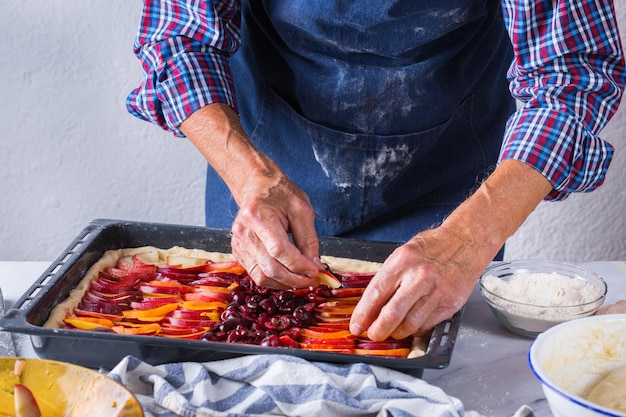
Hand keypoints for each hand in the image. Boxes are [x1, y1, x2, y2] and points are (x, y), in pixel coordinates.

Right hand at [230, 173, 320, 288]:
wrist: (257, 188)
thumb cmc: (280, 195)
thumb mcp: (302, 210)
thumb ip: (309, 239)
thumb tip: (315, 266)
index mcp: (258, 215)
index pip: (279, 250)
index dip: (299, 265)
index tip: (316, 271)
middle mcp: (244, 232)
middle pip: (270, 267)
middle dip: (295, 279)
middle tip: (314, 280)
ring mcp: (238, 244)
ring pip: (262, 277)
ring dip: (286, 283)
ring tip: (303, 279)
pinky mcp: (238, 253)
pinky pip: (257, 275)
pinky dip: (275, 281)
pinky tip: (289, 276)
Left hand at [349, 226, 485, 340]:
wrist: (466, 242)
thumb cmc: (432, 247)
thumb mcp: (404, 253)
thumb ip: (389, 278)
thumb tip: (371, 306)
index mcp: (402, 261)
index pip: (376, 293)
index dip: (363, 314)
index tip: (356, 326)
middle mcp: (420, 277)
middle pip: (392, 314)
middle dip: (378, 330)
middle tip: (373, 335)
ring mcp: (437, 291)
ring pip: (410, 325)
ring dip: (397, 333)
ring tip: (392, 331)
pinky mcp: (451, 303)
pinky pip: (427, 325)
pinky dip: (416, 329)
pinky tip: (412, 325)